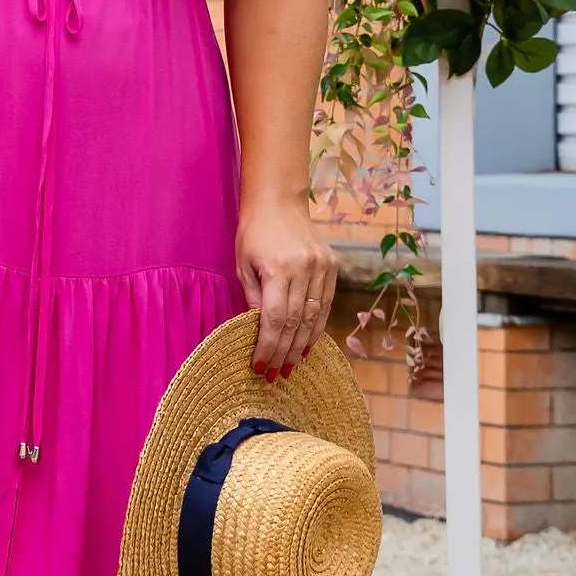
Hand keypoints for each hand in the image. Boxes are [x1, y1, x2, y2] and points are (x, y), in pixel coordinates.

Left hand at [235, 194, 337, 381]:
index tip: (260, 367)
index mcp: (279, 268)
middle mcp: (305, 268)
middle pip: (296, 322)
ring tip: (291, 366)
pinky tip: (307, 344)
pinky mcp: (332, 266)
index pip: (275, 319)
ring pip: (314, 316)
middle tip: (275, 374)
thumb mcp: (243, 266)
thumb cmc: (254, 233)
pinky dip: (316, 327)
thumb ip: (253, 299)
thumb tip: (258, 333)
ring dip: (302, 345)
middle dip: (284, 352)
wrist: (278, 201)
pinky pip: (325, 304)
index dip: (268, 346)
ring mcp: (322, 267)